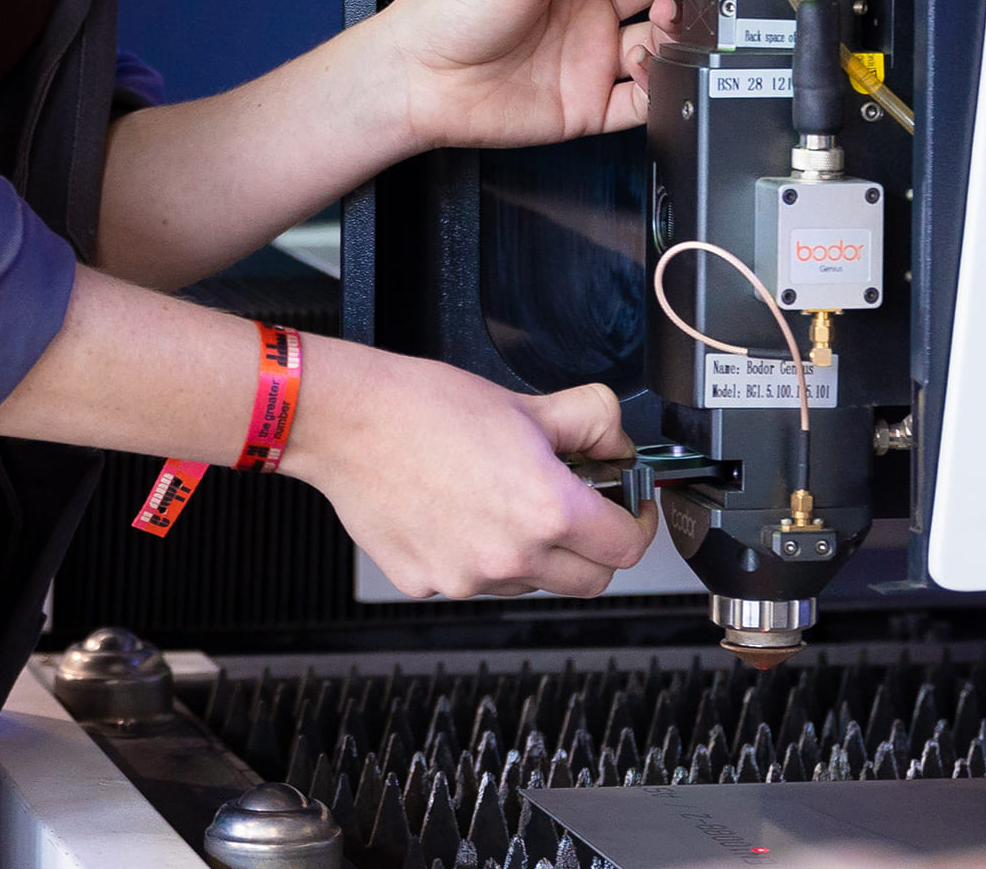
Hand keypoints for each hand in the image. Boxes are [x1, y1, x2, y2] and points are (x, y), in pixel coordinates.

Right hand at [280, 335, 656, 598]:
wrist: (347, 420)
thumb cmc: (424, 407)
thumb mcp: (527, 402)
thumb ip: (592, 421)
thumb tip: (617, 444)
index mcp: (546, 511)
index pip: (626, 548)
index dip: (637, 524)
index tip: (631, 509)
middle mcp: (511, 557)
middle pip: (589, 581)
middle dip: (593, 547)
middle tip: (577, 509)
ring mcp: (466, 578)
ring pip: (529, 583)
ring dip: (533, 554)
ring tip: (498, 499)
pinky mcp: (427, 583)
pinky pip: (471, 581)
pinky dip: (475, 555)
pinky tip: (454, 511)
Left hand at [380, 0, 675, 149]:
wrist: (415, 78)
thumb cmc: (445, 12)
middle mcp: (583, 10)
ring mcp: (588, 56)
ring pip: (657, 43)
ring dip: (672, 30)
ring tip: (661, 18)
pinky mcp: (587, 104)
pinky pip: (642, 102)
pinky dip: (661, 87)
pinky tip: (651, 66)